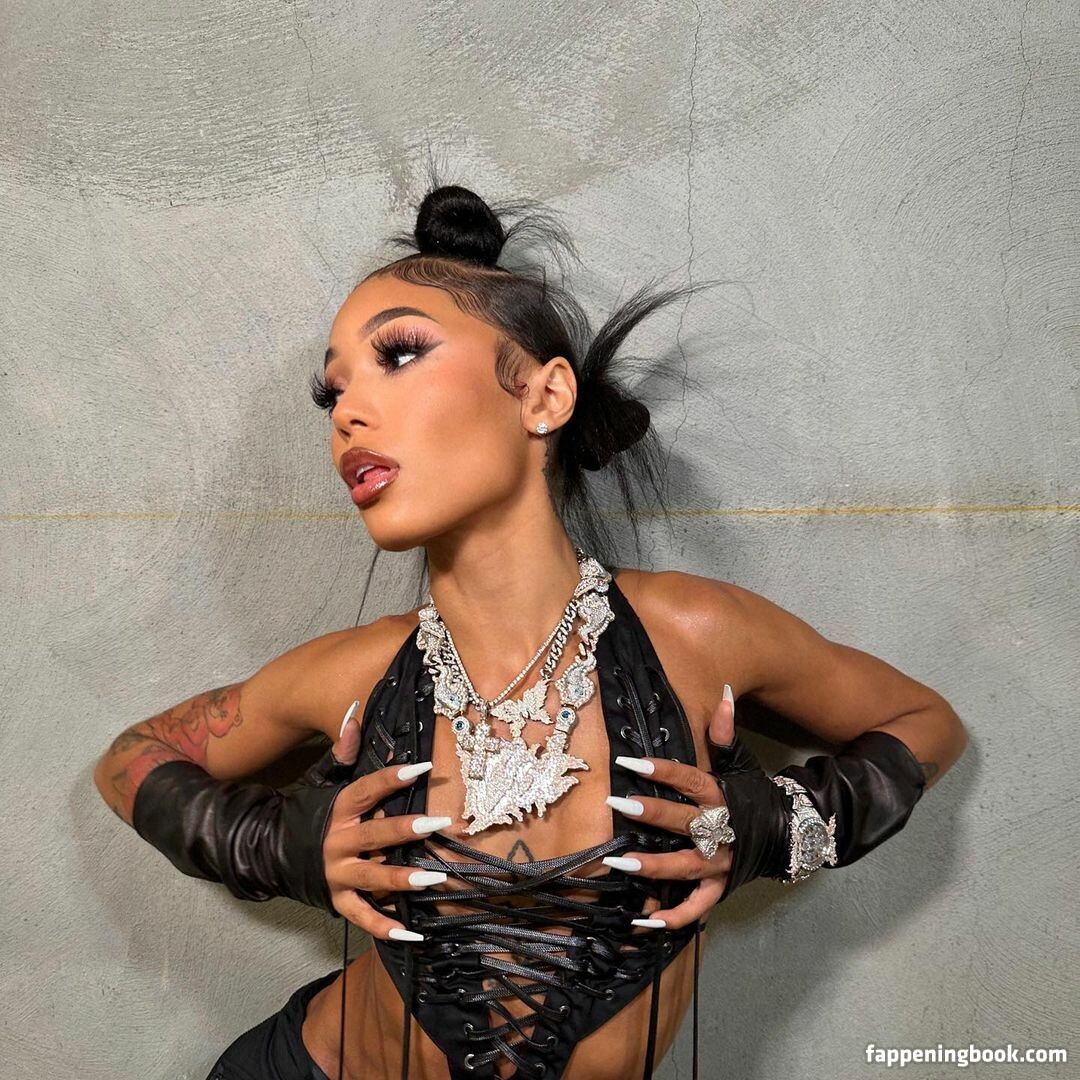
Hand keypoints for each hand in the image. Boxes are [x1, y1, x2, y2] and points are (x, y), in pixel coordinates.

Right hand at [313, 703, 466, 940]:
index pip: (367, 789)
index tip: (423, 767)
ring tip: (433, 879)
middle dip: (406, 830)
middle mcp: (337, 842)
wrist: (270, 853)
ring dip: (403, 880)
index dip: (393, 777)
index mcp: (337, 809)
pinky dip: (385, 927)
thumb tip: (354, 713)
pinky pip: (362, 917)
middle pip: (375, 835)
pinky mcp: (336, 900)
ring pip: (373, 878)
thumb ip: (342, 752)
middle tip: (437, 824)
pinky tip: (413, 932)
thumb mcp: (321, 781)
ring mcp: (336, 874)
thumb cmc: (308, 813)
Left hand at [606, 684, 737, 929]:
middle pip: (683, 821)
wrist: (792, 834)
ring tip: (620, 861)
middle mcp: (721, 829)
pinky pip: (699, 906)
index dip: (661, 771)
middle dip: (651, 815)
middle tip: (618, 806)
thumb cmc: (756, 796)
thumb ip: (725, 734)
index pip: (689, 780)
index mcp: (722, 796)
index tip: (630, 763)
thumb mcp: (742, 763)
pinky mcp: (723, 886)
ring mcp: (722, 861)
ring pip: (685, 865)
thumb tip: (724, 693)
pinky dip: (676, 916)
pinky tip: (646, 919)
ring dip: (652, 866)